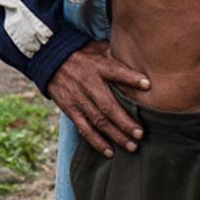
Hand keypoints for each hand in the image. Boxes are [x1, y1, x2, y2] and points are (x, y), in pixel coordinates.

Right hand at [46, 41, 148, 155]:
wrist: (51, 59)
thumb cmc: (83, 54)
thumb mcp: (99, 48)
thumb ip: (117, 54)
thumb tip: (140, 58)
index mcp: (98, 66)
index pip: (115, 71)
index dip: (131, 78)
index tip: (148, 84)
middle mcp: (88, 84)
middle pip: (107, 105)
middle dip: (124, 121)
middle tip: (140, 134)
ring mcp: (78, 99)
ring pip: (98, 121)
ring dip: (115, 135)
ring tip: (132, 147)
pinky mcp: (70, 110)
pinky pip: (84, 128)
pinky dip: (96, 141)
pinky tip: (109, 152)